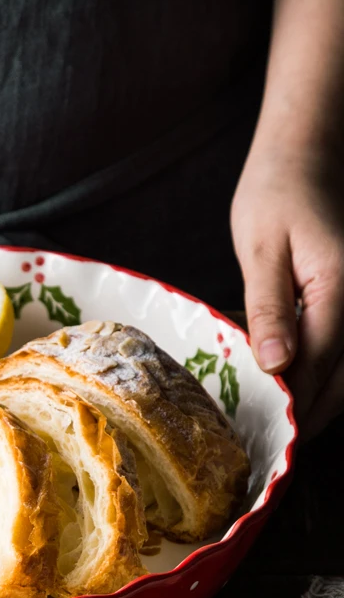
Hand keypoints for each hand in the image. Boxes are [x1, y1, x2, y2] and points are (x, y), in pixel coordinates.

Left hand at [231, 146, 343, 437]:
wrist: (305, 156)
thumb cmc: (276, 194)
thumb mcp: (261, 248)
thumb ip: (268, 307)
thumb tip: (274, 364)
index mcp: (340, 290)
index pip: (315, 365)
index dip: (290, 403)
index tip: (266, 433)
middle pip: (343, 378)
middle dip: (311, 413)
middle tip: (277, 442)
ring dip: (324, 398)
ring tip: (288, 423)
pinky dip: (329, 372)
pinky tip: (302, 383)